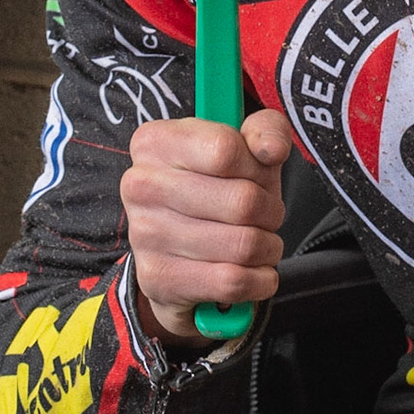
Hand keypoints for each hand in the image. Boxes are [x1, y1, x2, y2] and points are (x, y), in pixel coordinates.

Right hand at [120, 108, 290, 345]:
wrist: (179, 253)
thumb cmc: (218, 189)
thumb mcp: (245, 150)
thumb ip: (265, 131)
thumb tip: (271, 148)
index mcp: (156, 142)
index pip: (226, 150)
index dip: (259, 168)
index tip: (259, 177)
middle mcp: (141, 185)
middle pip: (242, 201)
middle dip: (272, 213)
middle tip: (267, 217)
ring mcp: (145, 234)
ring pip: (243, 245)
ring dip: (268, 248)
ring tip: (260, 243)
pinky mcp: (158, 279)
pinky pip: (232, 282)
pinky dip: (259, 280)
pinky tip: (254, 272)